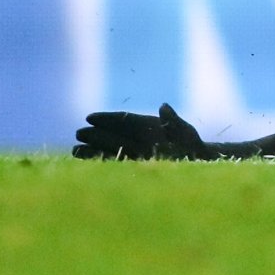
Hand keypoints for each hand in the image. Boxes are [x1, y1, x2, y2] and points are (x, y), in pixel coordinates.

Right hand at [74, 104, 213, 160]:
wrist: (198, 164)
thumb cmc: (193, 147)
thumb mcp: (185, 133)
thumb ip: (173, 122)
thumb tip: (163, 106)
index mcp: (148, 126)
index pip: (123, 120)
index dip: (107, 119)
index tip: (90, 117)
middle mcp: (138, 138)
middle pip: (113, 135)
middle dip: (95, 134)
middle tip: (79, 134)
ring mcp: (135, 153)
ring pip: (110, 150)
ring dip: (93, 150)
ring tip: (76, 151)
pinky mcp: (134, 167)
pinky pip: (115, 164)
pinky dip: (101, 164)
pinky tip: (87, 165)